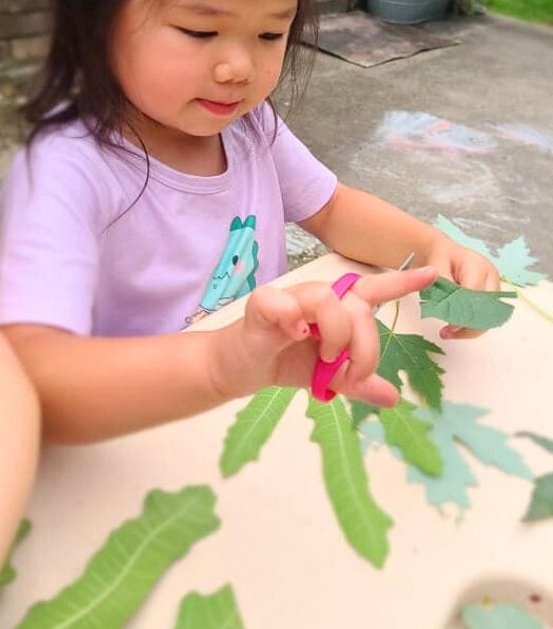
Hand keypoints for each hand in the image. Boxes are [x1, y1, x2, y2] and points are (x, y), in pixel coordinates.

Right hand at [209, 266, 436, 406]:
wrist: (238, 369)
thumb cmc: (283, 362)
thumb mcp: (327, 378)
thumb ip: (357, 382)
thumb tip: (392, 397)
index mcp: (335, 310)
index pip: (372, 291)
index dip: (402, 282)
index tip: (433, 274)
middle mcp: (317, 297)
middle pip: (359, 307)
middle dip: (364, 347)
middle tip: (351, 374)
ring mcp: (292, 297)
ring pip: (330, 299)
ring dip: (335, 335)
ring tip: (322, 357)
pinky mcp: (265, 304)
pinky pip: (286, 302)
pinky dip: (293, 318)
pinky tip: (293, 335)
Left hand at [424, 236, 499, 338]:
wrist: (445, 254)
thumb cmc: (440, 258)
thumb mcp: (436, 265)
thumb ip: (443, 284)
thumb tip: (449, 308)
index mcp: (479, 266)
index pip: (475, 293)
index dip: (463, 311)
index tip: (449, 325)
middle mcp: (491, 278)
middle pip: (488, 309)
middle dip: (468, 325)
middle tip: (447, 332)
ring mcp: (493, 289)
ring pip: (488, 318)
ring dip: (469, 330)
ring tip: (447, 333)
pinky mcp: (490, 300)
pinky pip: (484, 319)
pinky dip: (469, 327)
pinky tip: (453, 330)